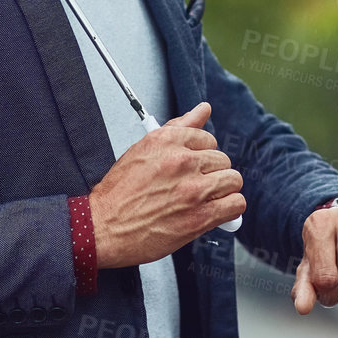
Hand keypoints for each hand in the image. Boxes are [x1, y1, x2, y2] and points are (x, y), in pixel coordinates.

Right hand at [89, 101, 245, 268]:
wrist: (102, 227)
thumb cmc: (118, 193)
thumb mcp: (143, 150)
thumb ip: (178, 128)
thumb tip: (203, 109)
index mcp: (167, 140)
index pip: (207, 138)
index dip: (201, 155)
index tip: (193, 167)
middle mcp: (182, 161)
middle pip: (222, 160)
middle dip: (211, 173)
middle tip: (195, 186)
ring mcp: (193, 189)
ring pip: (232, 180)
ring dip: (223, 191)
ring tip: (206, 199)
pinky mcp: (200, 216)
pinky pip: (235, 204)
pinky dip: (229, 210)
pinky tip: (216, 212)